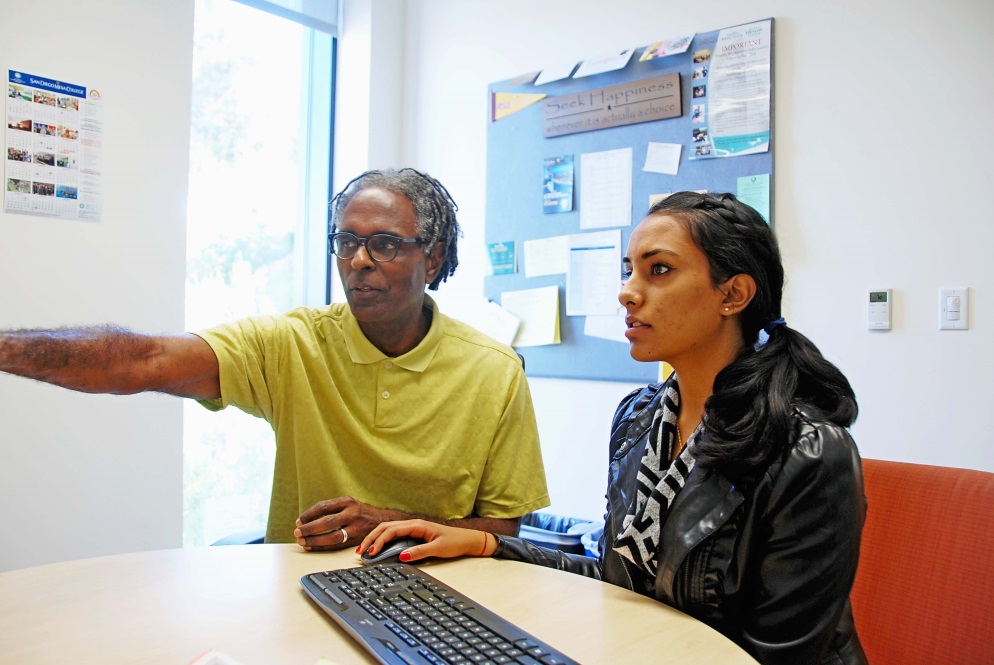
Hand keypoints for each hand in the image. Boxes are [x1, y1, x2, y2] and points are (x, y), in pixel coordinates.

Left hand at [294, 496, 390, 550]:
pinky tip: (312, 547)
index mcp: (347, 502)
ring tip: (302, 541)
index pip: (323, 507)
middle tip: (297, 532)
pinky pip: (337, 546)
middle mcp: (352, 513)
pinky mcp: (357, 539)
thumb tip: (307, 519)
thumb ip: (332, 509)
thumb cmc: (359, 512)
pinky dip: (323, 547)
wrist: (382, 520)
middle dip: (310, 528)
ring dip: (315, 540)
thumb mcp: (348, 504)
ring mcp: (356, 527)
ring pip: (333, 536)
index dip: (309, 515)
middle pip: (327, 522)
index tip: (298, 521)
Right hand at [358, 519, 494, 562]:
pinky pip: (395, 536)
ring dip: (376, 539)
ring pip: (389, 531)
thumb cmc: (456, 542)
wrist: (468, 540)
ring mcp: (413, 529)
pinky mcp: (415, 535)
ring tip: (365, 550)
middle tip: (360, 552)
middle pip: (386, 528)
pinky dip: (384, 541)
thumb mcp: (438, 548)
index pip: (392, 530)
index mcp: (417, 525)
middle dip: (372, 538)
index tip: (371, 552)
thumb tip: (401, 556)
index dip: (379, 541)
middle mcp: (413, 525)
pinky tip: (379, 548)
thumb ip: (419, 552)